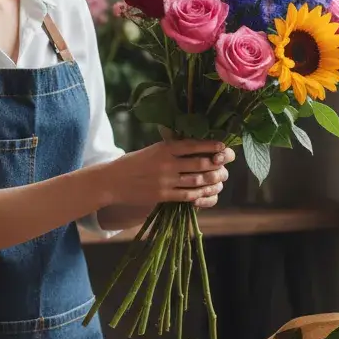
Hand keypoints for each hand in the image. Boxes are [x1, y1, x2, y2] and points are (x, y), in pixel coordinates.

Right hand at [106, 139, 235, 208]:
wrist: (112, 181)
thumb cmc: (133, 162)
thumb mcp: (151, 149)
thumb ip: (171, 146)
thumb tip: (194, 142)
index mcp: (164, 148)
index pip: (194, 144)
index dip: (212, 146)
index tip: (223, 146)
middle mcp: (167, 163)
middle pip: (201, 163)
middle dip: (218, 164)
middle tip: (226, 164)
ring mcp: (166, 181)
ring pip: (198, 180)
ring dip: (213, 180)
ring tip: (221, 178)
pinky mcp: (163, 196)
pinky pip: (188, 195)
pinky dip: (201, 194)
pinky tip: (208, 191)